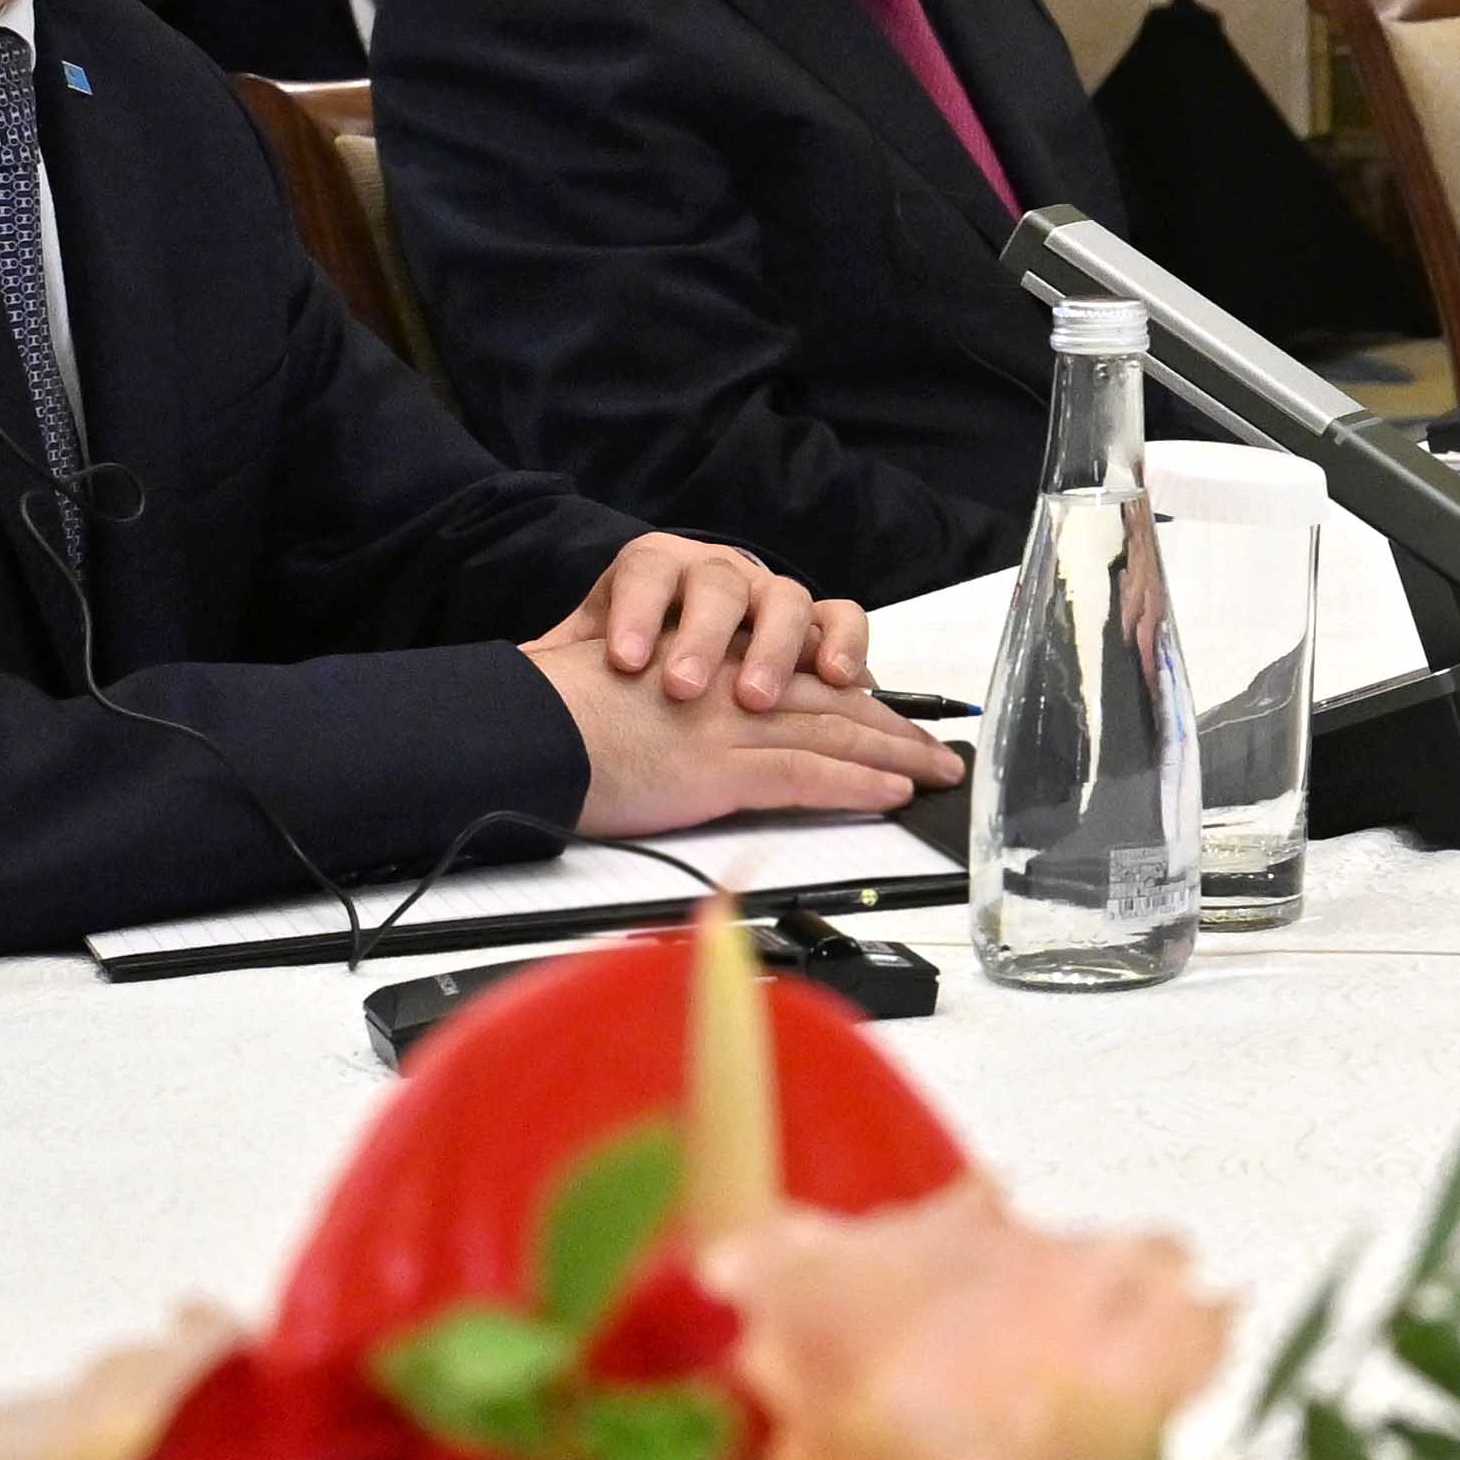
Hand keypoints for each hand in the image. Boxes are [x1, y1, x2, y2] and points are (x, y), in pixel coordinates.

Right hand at [533, 642, 958, 837]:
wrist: (518, 728)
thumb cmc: (554, 719)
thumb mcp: (625, 694)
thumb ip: (673, 706)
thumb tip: (691, 731)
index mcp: (711, 665)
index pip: (802, 679)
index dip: (856, 699)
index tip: (895, 718)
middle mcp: (727, 686)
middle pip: (832, 701)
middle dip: (894, 728)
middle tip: (940, 753)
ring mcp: (726, 725)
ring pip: (833, 733)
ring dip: (895, 756)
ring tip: (937, 775)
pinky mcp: (717, 767)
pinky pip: (805, 773)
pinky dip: (855, 784)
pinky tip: (892, 794)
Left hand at [537, 531, 868, 707]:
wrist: (688, 626)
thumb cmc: (638, 643)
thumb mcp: (593, 642)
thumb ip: (563, 656)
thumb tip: (516, 675)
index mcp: (658, 567)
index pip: (648, 572)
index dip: (639, 613)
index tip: (625, 661)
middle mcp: (722, 572)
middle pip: (720, 586)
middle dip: (704, 637)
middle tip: (684, 689)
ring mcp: (774, 593)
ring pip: (787, 600)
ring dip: (776, 650)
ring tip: (756, 700)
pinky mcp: (820, 620)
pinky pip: (844, 617)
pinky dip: (846, 644)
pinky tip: (839, 682)